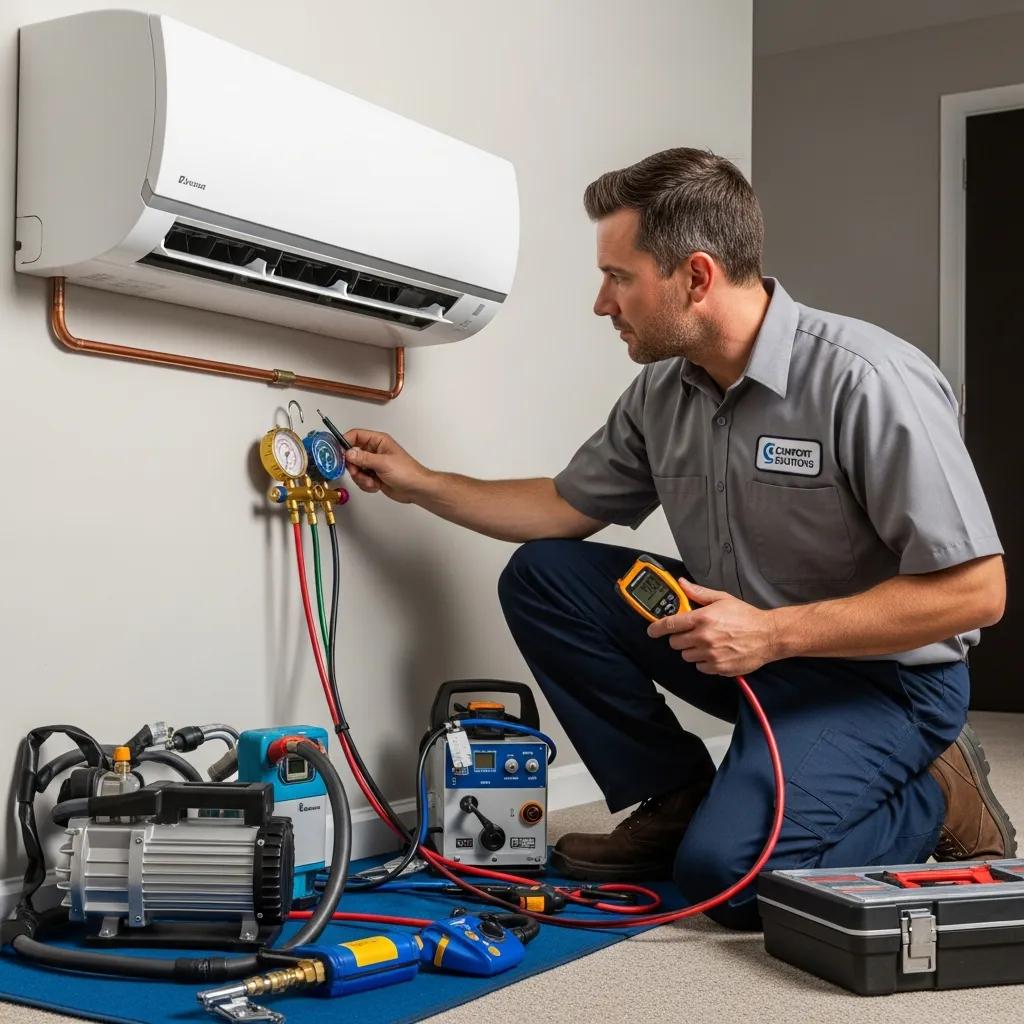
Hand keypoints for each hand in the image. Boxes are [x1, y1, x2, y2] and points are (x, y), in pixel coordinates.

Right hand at [342, 429, 433, 503]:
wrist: (416, 489)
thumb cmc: (408, 472)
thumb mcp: (383, 463)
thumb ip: (364, 458)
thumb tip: (348, 453)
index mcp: (378, 441)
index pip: (355, 435)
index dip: (345, 442)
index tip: (339, 453)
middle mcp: (375, 451)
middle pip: (352, 454)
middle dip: (354, 467)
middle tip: (359, 472)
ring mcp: (373, 464)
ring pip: (355, 469)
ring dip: (361, 478)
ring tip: (372, 481)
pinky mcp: (374, 476)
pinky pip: (361, 479)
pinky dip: (366, 485)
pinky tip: (376, 485)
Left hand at [646, 578, 779, 675]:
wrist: (768, 636)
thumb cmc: (746, 617)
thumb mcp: (721, 599)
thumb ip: (698, 593)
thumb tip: (682, 584)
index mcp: (702, 618)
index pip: (670, 624)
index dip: (657, 628)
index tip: (652, 630)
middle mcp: (704, 637)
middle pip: (675, 643)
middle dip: (680, 637)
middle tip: (691, 633)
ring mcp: (710, 654)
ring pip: (686, 656)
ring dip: (692, 650)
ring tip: (707, 642)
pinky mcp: (718, 667)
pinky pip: (700, 667)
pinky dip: (704, 661)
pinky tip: (715, 652)